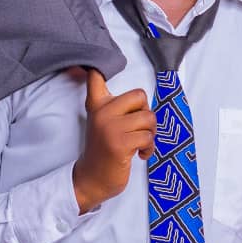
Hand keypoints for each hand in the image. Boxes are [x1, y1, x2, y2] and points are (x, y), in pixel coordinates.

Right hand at [72, 69, 156, 211]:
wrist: (91, 180)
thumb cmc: (104, 151)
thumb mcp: (103, 123)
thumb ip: (115, 106)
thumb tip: (140, 98)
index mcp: (97, 105)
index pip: (95, 77)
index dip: (97, 64)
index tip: (92, 62)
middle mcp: (102, 113)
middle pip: (140, 95)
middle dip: (146, 114)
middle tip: (139, 128)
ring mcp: (110, 128)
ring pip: (148, 118)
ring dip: (150, 134)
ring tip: (139, 143)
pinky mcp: (119, 144)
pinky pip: (148, 137)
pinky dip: (149, 148)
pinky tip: (139, 154)